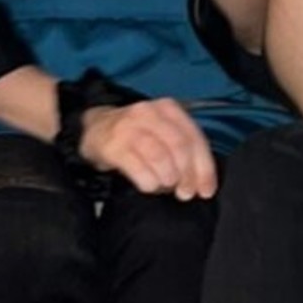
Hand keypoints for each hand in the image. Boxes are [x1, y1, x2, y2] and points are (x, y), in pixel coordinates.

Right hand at [79, 98, 217, 199]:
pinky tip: (149, 186)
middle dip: (187, 175)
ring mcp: (129, 127)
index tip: (206, 191)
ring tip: (165, 186)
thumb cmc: (137, 135)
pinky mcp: (113, 145)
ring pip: (159, 156)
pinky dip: (148, 181)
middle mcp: (149, 113)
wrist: (96, 130)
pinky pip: (137, 167)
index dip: (204, 168)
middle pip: (179, 147)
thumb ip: (184, 153)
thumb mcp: (163, 134)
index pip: (195, 139)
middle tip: (185, 193)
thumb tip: (201, 184)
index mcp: (169, 109)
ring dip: (167, 178)